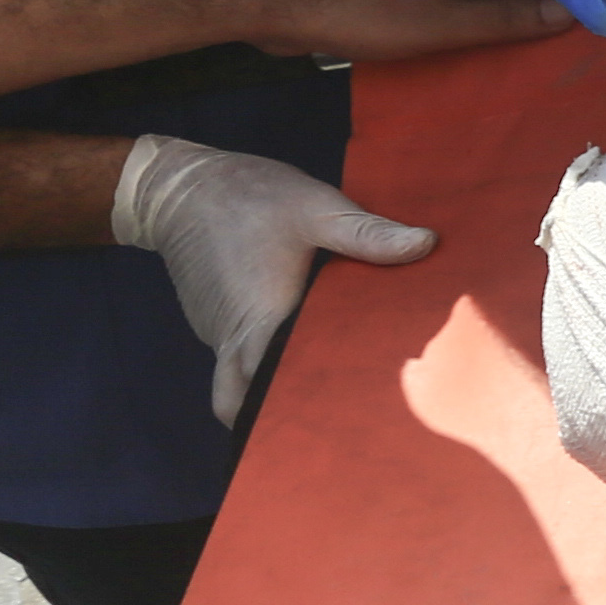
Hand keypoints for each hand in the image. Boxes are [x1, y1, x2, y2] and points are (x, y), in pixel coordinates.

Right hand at [112, 134, 434, 427]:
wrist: (179, 186)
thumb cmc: (249, 196)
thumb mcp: (315, 208)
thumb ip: (367, 233)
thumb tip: (426, 244)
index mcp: (261, 322)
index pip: (275, 391)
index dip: (305, 412)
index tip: (347, 418)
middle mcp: (234, 340)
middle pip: (251, 404)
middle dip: (287, 416)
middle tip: (343, 414)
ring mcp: (220, 335)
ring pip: (242, 385)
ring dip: (275, 388)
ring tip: (333, 386)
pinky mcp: (218, 324)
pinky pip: (238, 360)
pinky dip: (265, 364)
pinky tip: (309, 348)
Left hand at [220, 0, 570, 66]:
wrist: (285, 5)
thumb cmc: (364, 12)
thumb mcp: (442, 23)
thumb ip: (503, 19)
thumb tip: (569, 9)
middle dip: (557, 4)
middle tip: (602, 35)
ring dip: (522, 19)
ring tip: (559, 50)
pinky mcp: (408, 2)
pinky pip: (463, 13)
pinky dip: (486, 29)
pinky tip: (495, 53)